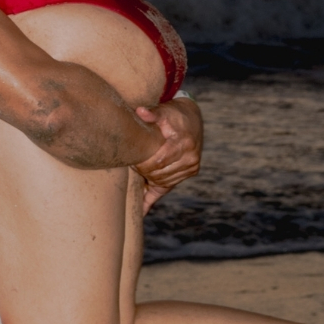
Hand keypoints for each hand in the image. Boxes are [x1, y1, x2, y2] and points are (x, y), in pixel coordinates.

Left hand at [132, 96, 202, 213]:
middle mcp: (191, 159)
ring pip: (163, 182)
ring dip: (149, 179)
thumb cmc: (175, 114)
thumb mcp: (165, 111)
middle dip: (144, 172)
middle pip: (160, 174)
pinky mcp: (188, 173)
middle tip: (130, 165)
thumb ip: (152, 113)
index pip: (160, 161)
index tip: (131, 161)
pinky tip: (140, 212)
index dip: (144, 164)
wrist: (193, 119)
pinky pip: (168, 189)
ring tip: (136, 170)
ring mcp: (191, 168)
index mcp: (184, 144)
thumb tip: (140, 111)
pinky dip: (152, 200)